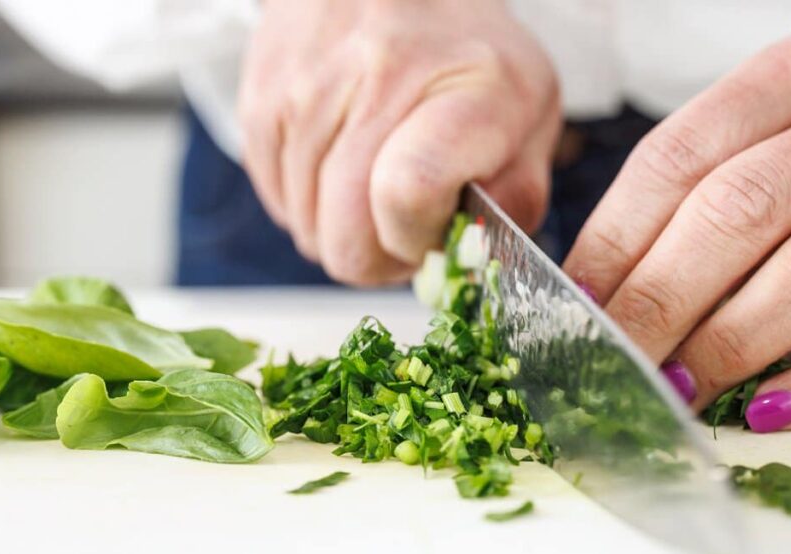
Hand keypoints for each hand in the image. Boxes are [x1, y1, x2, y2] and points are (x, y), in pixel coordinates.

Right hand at [238, 0, 560, 284]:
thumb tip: (469, 258)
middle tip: (403, 221)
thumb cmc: (467, 58)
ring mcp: (308, 88)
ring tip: (374, 181)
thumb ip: (515, 198)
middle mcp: (378, 77)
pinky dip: (308, 204)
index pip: (408, 196)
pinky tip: (340, 168)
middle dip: (379, 254)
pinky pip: (277, 204)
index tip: (432, 227)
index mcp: (467, 88)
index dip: (415, 238)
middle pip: (347, 238)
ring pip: (308, 231)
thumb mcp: (528, 116)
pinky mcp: (262, 100)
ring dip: (343, 229)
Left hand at [564, 36, 790, 430]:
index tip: (574, 310)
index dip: (613, 244)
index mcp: (787, 77)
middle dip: (662, 299)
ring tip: (678, 390)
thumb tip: (584, 301)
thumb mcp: (735, 153)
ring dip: (732, 343)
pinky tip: (765, 413)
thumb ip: (667, 207)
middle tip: (616, 361)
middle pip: (742, 211)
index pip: (676, 160)